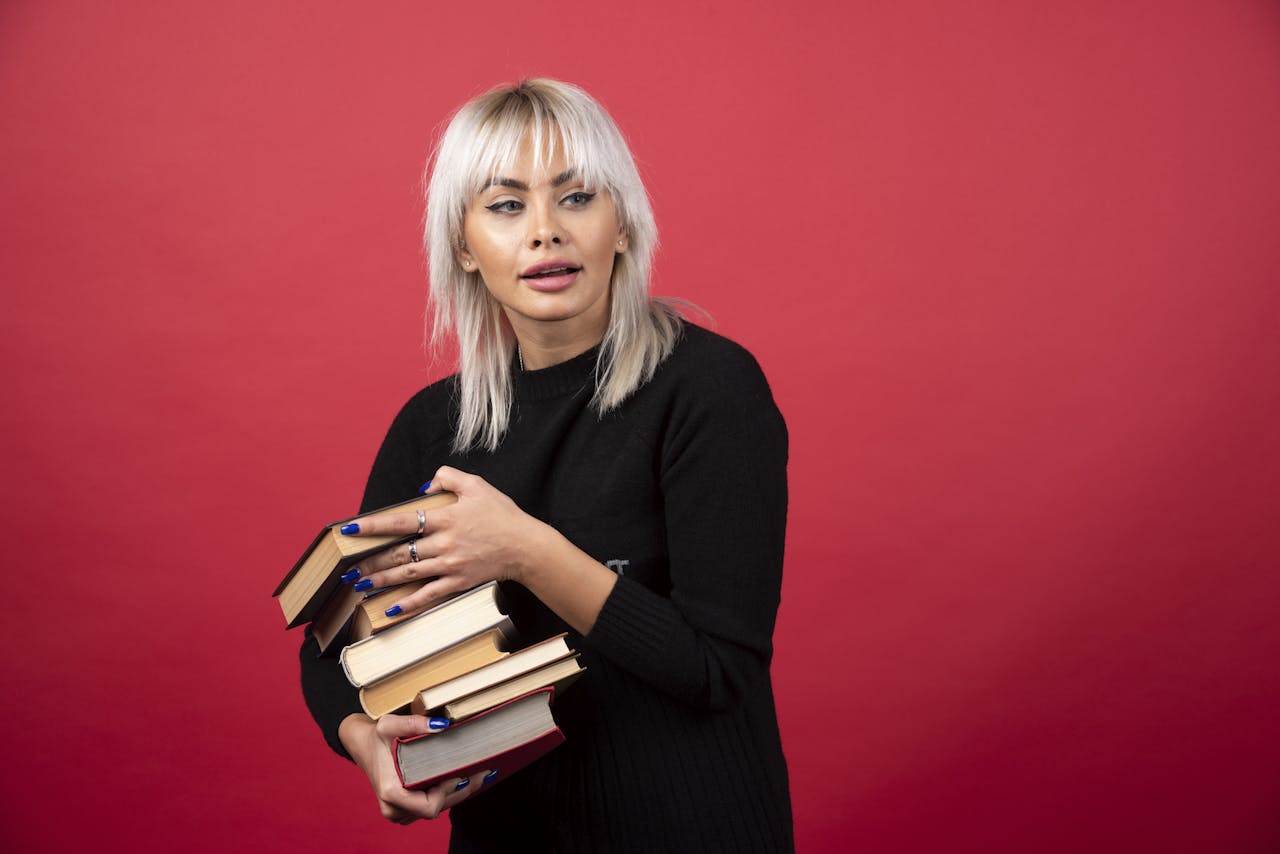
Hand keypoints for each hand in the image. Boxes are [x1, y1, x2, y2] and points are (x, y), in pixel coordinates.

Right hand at [339, 712, 489, 823]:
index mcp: (391, 793)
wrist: (362, 745)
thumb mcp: (389, 724)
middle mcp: (395, 808)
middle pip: (438, 809)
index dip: (448, 792)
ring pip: (438, 808)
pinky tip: (466, 778)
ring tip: (482, 774)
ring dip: (459, 792)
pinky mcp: (407, 808)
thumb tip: (442, 725)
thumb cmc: (376, 736)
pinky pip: (433, 805)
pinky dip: (450, 793)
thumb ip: (414, 724)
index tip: (461, 773)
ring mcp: (400, 811)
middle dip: (462, 790)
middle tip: (485, 772)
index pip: (429, 806)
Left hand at [341, 467, 545, 613]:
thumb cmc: (503, 514)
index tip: (351, 529)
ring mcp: (449, 566)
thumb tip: (423, 486)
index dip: (374, 525)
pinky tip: (389, 610)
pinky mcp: (458, 583)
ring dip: (381, 580)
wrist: (526, 546)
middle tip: (346, 567)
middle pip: (399, 552)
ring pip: (408, 574)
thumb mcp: (477, 485)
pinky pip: (429, 595)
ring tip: (359, 584)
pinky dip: (408, 604)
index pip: (402, 521)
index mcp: (445, 518)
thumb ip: (448, 477)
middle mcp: (443, 544)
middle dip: (369, 560)